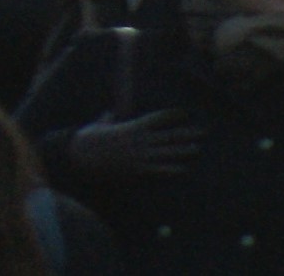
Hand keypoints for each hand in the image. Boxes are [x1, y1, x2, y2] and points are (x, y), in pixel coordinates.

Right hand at [65, 110, 202, 178]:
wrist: (81, 157)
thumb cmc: (87, 141)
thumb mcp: (97, 127)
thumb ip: (107, 120)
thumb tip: (109, 113)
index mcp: (131, 127)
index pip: (156, 119)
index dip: (171, 115)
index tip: (184, 113)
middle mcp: (139, 140)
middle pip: (168, 135)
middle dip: (186, 133)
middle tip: (202, 132)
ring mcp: (139, 155)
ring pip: (167, 151)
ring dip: (184, 150)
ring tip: (197, 149)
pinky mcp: (137, 170)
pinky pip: (160, 170)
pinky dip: (173, 169)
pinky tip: (184, 170)